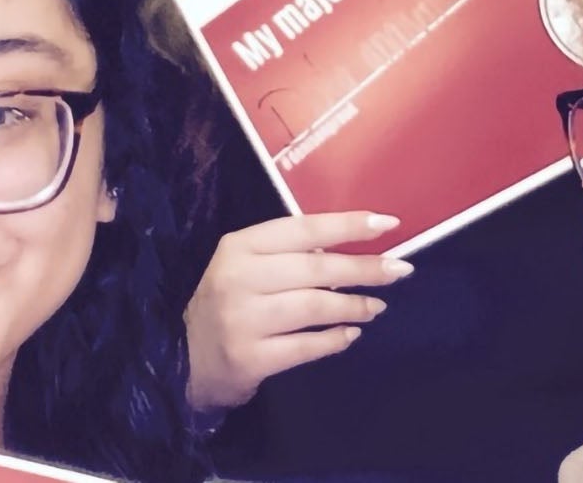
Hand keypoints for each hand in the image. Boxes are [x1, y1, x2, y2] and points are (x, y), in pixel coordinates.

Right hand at [185, 210, 413, 414]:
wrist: (181, 358)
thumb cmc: (227, 302)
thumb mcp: (245, 266)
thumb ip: (287, 255)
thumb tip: (349, 249)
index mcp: (240, 246)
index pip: (303, 229)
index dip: (348, 225)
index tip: (389, 223)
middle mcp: (238, 277)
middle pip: (314, 268)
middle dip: (364, 268)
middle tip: (400, 270)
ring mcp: (242, 319)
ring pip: (313, 306)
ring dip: (353, 305)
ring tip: (377, 306)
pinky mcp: (248, 357)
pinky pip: (305, 346)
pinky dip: (334, 340)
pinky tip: (351, 335)